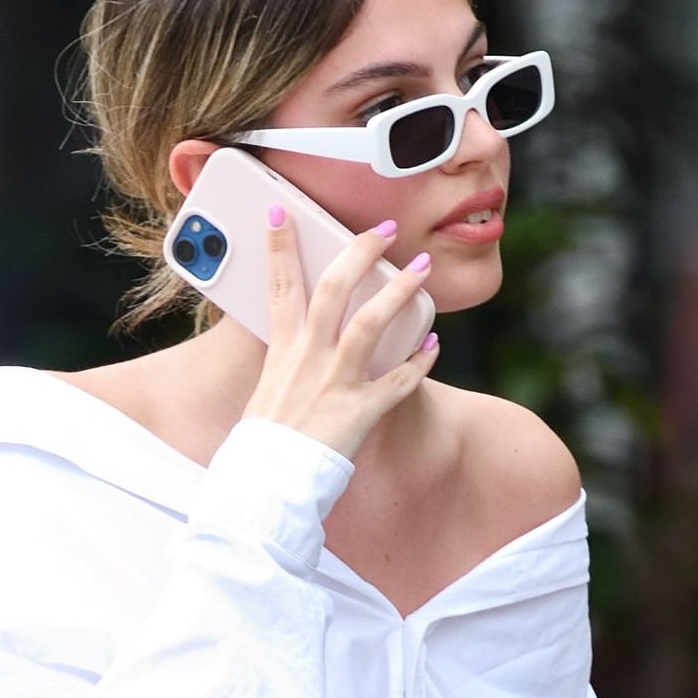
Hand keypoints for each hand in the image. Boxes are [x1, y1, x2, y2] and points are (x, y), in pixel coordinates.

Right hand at [241, 208, 438, 459]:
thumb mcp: (265, 392)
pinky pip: (399, 382)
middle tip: (382, 230)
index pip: (279, 285)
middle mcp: (308, 359)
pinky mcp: (359, 412)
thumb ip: (285, 365)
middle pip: (334, 290)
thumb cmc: (262, 444)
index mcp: (281, 351)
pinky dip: (420, 362)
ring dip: (400, 292)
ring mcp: (335, 383)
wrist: (266, 486)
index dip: (281, 245)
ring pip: (370, 323)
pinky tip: (435, 344)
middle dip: (359, 252)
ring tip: (422, 268)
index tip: (284, 211)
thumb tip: (296, 348)